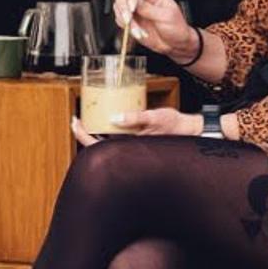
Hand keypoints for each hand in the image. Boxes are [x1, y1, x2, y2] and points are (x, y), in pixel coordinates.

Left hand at [71, 109, 202, 146]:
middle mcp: (127, 151)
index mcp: (128, 148)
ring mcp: (131, 149)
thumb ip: (135, 117)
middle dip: (85, 133)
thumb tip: (114, 118)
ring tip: (89, 118)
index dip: (83, 135)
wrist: (191, 131)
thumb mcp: (155, 117)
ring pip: (106, 144)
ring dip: (96, 132)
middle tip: (78, 119)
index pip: (97, 146)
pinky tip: (107, 121)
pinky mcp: (136, 144)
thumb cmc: (176, 126)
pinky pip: (116, 140)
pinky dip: (108, 132)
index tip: (76, 122)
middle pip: (98, 147)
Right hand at [113, 0, 193, 61]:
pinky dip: (127, 28)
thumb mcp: (166, 16)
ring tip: (139, 31)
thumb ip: (148, 8)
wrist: (175, 45)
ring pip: (118, 6)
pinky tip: (138, 33)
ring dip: (126, 21)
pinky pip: (119, 20)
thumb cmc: (176, 28)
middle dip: (122, 5)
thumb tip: (135, 1)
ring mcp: (134, 8)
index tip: (133, 7)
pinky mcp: (129, 20)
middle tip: (128, 19)